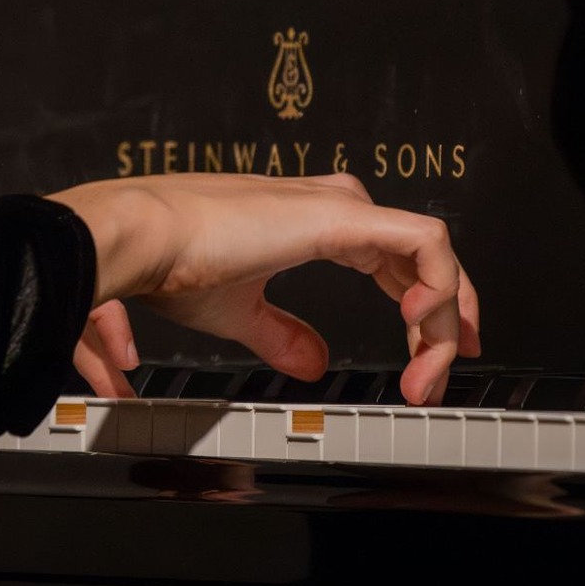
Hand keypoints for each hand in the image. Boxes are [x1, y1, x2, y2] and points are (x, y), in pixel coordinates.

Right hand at [50, 173, 479, 404]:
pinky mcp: (343, 216)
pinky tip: (421, 327)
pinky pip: (426, 243)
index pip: (394, 260)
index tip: (428, 356)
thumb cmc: (169, 260)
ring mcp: (341, 208)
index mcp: (311, 223)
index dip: (423, 307)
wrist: (142, 238)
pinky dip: (440, 285)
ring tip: (428, 370)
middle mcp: (332, 208)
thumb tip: (313, 362)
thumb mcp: (238, 312)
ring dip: (441, 320)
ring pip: (431, 255)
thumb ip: (281, 335)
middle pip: (421, 260)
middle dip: (442, 324)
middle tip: (437, 377)